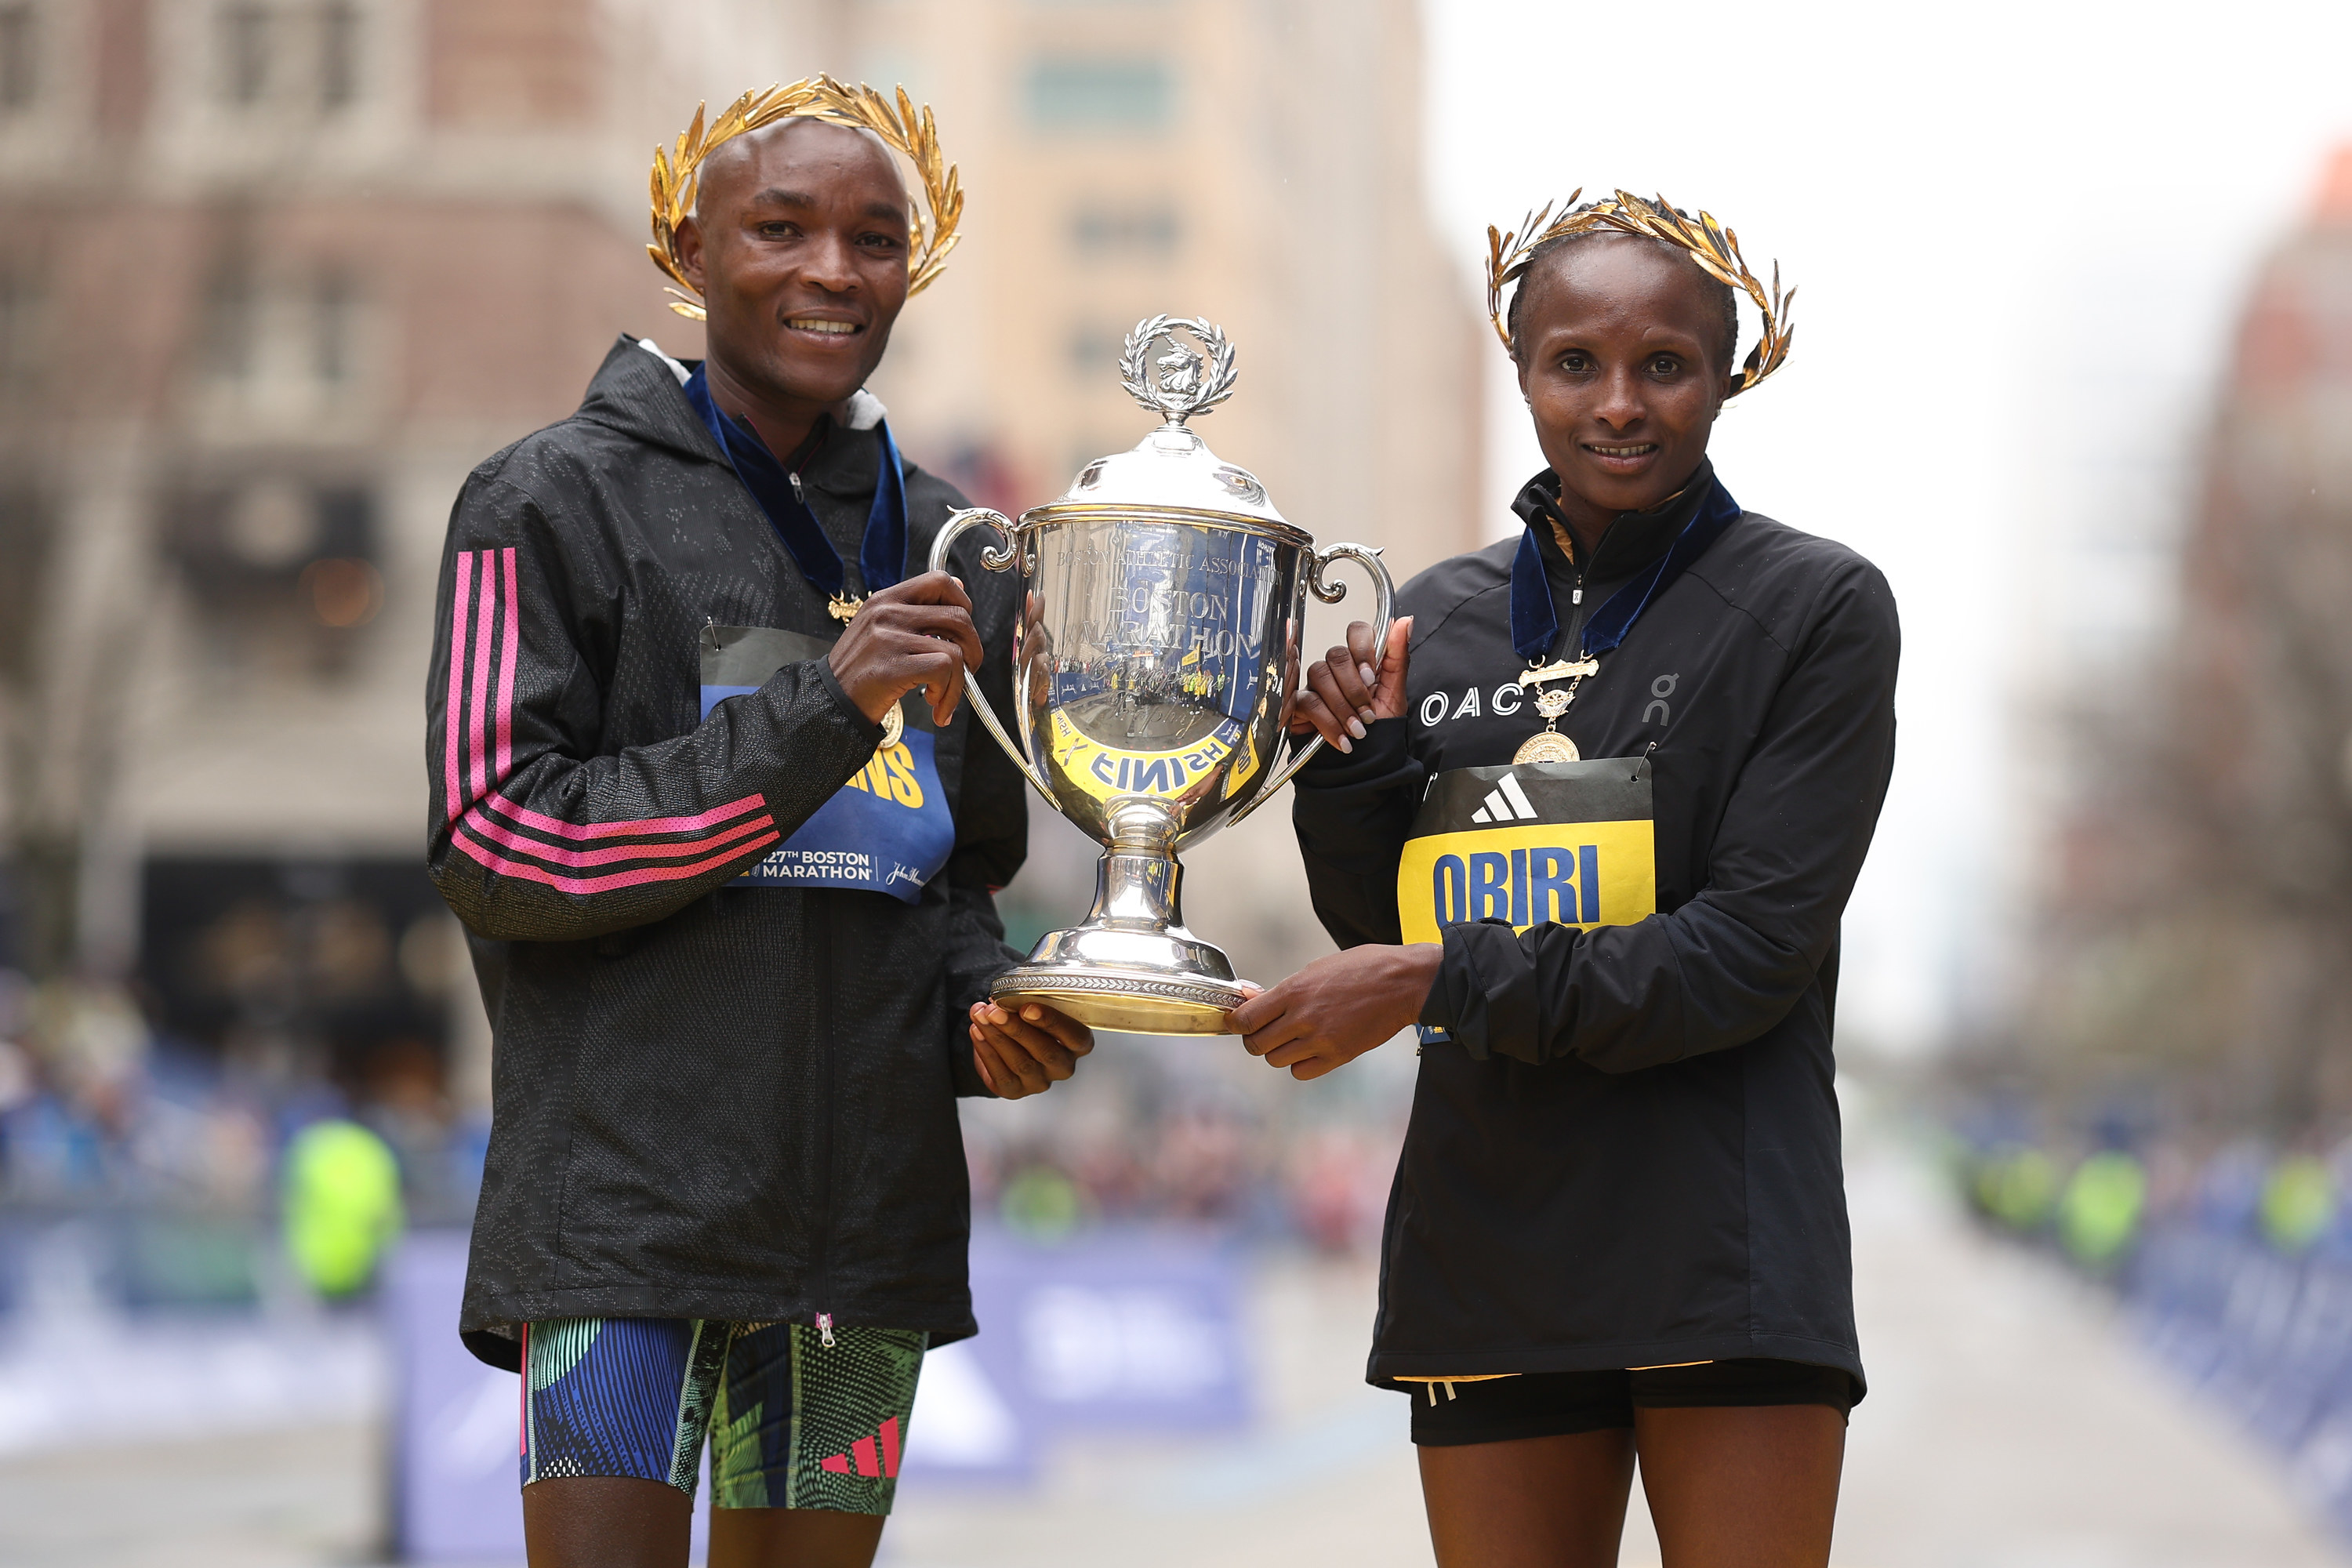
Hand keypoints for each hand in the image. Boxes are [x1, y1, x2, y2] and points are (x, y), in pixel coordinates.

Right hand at [827, 571, 983, 729]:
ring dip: (959, 681)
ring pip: (955, 650)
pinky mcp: (893, 667)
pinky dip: (949, 693)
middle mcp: (887, 613)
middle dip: (973, 648)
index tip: (962, 629)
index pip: (939, 581)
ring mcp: (889, 639)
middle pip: (958, 617)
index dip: (963, 602)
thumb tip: (958, 585)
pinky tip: (935, 703)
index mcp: (886, 599)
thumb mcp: (881, 627)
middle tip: (966, 669)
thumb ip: (917, 608)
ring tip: (942, 694)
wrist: (830, 701)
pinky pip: (944, 670)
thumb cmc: (861, 668)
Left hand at [969, 1000, 1094, 1097]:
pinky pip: (1001, 1074)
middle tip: (995, 1011)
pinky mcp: (1016, 1091)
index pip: (1075, 1036)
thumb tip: (1002, 1000)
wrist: (1006, 1047)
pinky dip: (986, 1050)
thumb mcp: (1035, 1010)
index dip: (1052, 1022)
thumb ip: (1028, 1004)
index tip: (1027, 1008)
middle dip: (1017, 1029)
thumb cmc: (1028, 1023)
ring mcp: (1040, 1082)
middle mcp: (1063, 1067)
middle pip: (1045, 1052)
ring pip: (1020, 1063)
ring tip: (980, 1015)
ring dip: (996, 1036)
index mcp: (1078, 1045)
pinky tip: (977, 1031)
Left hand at [1228, 943, 1440, 1079]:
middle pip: (1256, 1045)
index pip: (1246, 1019)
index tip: (1238, 1022)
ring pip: (1276, 1060)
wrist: (1403, 983)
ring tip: (1292, 1039)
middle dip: (1255, 1039)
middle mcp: (1302, 1018)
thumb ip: (1283, 989)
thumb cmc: (1362, 967)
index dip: (1236, 1023)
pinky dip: (1299, 1065)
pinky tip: (1309, 1050)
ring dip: (1278, 1051)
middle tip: (1264, 1032)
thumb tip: (1251, 998)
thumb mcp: (1317, 968)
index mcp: (1294, 990)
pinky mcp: (1338, 1056)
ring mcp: (1320, 1040)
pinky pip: (1301, 1072)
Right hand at [1284, 617, 1411, 754]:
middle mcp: (1336, 668)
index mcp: (1361, 660)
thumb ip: (1398, 656)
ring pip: (1320, 675)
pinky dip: (1329, 724)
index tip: (1372, 678)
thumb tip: (1405, 621)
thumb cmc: (1378, 728)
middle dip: (1355, 688)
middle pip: (1336, 654)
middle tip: (1367, 713)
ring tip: (1358, 730)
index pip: (1356, 631)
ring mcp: (1315, 684)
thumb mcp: (1395, 693)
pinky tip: (1343, 738)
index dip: (1362, 651)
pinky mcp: (1299, 703)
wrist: (1364, 762)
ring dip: (1343, 708)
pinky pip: (1309, 702)